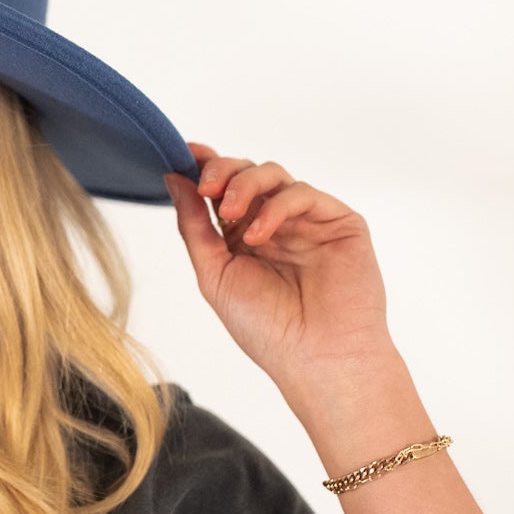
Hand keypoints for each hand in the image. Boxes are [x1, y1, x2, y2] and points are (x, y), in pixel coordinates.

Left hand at [163, 143, 394, 398]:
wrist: (316, 359)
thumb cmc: (267, 329)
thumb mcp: (214, 274)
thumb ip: (194, 225)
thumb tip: (174, 178)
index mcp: (243, 237)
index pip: (223, 189)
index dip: (205, 166)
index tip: (184, 153)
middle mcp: (276, 225)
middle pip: (246, 174)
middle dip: (221, 171)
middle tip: (205, 186)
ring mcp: (308, 222)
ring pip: (274, 175)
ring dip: (244, 184)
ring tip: (228, 213)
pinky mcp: (339, 222)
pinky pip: (303, 194)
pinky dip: (276, 207)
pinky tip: (259, 235)